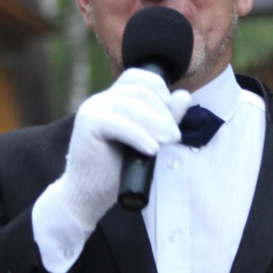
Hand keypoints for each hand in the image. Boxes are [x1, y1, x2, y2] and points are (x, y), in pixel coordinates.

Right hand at [49, 68, 191, 229]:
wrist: (88, 194)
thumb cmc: (117, 169)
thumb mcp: (148, 139)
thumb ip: (165, 118)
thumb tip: (184, 96)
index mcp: (114, 99)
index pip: (138, 77)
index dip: (159, 88)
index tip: (171, 112)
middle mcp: (101, 99)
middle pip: (140, 92)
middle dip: (163, 113)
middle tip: (174, 137)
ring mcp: (92, 109)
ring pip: (131, 104)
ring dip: (156, 123)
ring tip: (169, 142)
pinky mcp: (88, 124)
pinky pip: (119, 124)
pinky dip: (139, 136)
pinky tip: (151, 150)